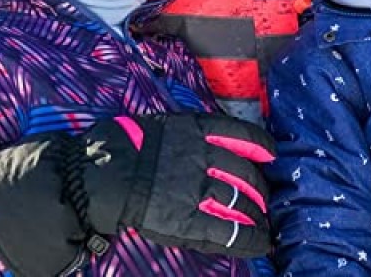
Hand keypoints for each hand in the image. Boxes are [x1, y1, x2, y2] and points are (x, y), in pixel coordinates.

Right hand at [0, 113, 275, 275]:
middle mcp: (202, 157)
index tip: (273, 152)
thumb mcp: (160, 126)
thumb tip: (202, 138)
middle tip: (268, 194)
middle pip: (244, 171)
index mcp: (194, 131)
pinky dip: (248, 239)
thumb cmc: (123, 145)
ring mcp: (195, 190)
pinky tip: (262, 243)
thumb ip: (185, 133)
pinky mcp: (186, 221)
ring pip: (239, 200)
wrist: (98, 174)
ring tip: (268, 221)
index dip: (261, 145)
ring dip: (258, 212)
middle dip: (260, 185)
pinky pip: (226, 231)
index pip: (240, 134)